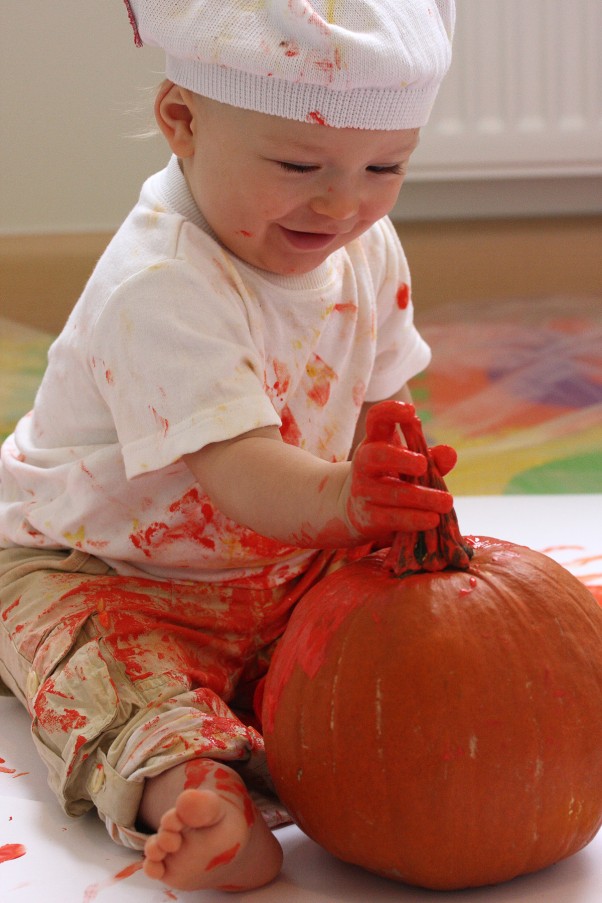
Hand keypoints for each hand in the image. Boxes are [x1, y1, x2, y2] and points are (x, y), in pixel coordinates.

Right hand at [341, 401, 455, 540]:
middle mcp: (364, 464)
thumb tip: (449, 453)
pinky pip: (392, 518)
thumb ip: (432, 458)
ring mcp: (364, 491)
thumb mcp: (409, 464)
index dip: (390, 411)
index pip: (376, 419)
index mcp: (375, 441)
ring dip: (422, 497)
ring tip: (447, 502)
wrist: (357, 511)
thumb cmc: (391, 479)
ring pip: (393, 492)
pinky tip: (433, 520)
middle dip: (399, 458)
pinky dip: (414, 519)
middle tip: (423, 464)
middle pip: (376, 455)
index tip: (411, 411)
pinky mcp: (368, 517)